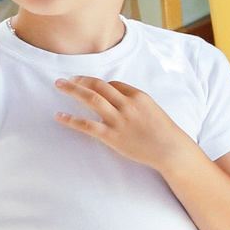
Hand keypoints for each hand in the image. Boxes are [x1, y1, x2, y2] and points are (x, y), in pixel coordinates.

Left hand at [53, 78, 199, 174]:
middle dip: (80, 80)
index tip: (88, 86)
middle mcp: (127, 105)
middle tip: (65, 79)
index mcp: (138, 96)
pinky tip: (58, 116)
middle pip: (98, 86)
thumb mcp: (152, 109)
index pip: (112, 84)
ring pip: (91, 99)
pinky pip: (87, 125)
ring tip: (59, 85)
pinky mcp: (111, 136)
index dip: (97, 84)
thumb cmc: (164, 131)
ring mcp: (118, 120)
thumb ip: (134, 103)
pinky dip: (70, 119)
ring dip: (73, 90)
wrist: (170, 149)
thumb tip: (116, 101)